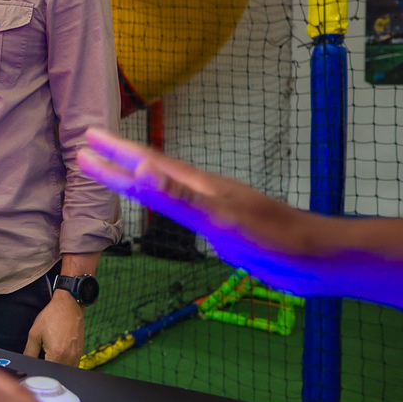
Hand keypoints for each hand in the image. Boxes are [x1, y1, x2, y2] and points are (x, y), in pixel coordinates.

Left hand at [25, 292, 84, 365]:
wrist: (68, 305)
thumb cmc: (52, 316)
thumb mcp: (35, 333)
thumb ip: (29, 352)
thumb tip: (26, 364)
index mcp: (57, 354)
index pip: (47, 372)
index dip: (39, 371)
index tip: (35, 365)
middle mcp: (70, 357)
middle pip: (57, 373)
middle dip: (48, 369)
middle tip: (42, 358)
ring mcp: (77, 355)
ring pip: (66, 371)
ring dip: (57, 367)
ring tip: (50, 355)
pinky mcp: (81, 352)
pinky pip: (72, 365)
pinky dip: (64, 363)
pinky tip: (58, 353)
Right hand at [78, 128, 334, 295]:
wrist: (317, 258)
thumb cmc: (273, 240)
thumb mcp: (221, 220)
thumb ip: (179, 197)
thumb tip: (140, 171)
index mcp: (198, 187)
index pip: (147, 166)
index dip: (115, 156)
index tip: (84, 143)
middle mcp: (202, 191)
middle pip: (153, 169)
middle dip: (120, 156)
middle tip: (90, 143)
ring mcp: (214, 207)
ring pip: (166, 185)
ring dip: (138, 174)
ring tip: (119, 165)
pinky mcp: (223, 226)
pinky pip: (180, 205)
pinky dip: (161, 197)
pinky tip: (165, 201)